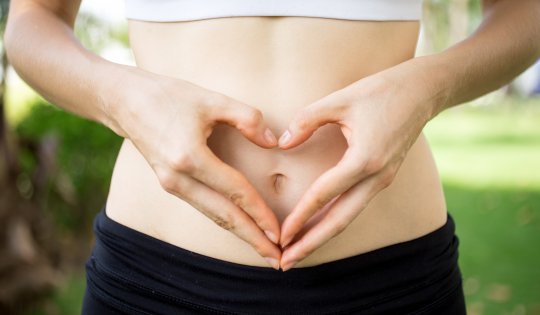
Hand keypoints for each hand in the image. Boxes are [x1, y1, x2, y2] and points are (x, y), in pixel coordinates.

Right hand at [107, 68, 281, 268]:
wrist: (123, 101)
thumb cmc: (168, 96)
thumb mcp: (211, 99)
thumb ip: (247, 118)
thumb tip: (273, 143)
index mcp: (189, 157)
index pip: (234, 192)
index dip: (260, 213)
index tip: (280, 232)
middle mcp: (178, 179)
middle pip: (223, 217)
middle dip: (253, 239)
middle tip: (278, 260)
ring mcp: (171, 184)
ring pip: (213, 216)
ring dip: (240, 234)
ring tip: (264, 249)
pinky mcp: (170, 184)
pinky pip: (203, 207)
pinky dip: (225, 220)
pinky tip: (241, 227)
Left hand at [276, 69, 436, 270]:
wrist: (423, 91)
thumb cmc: (381, 91)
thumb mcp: (340, 99)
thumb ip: (307, 120)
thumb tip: (283, 143)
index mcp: (365, 159)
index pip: (324, 194)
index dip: (300, 216)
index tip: (280, 236)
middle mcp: (376, 177)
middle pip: (340, 221)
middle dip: (311, 243)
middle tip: (286, 263)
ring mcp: (382, 180)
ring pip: (348, 217)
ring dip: (323, 236)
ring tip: (298, 252)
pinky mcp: (383, 177)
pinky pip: (355, 205)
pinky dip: (335, 220)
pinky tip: (319, 227)